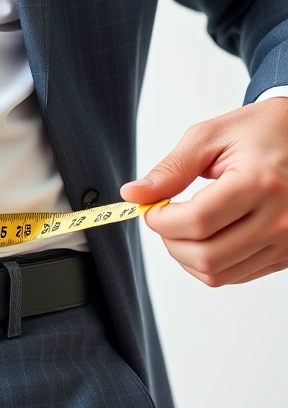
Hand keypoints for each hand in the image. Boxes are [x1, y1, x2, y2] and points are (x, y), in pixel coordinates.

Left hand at [121, 98, 287, 286]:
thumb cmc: (261, 132)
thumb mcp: (210, 138)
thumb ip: (170, 170)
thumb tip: (134, 194)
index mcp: (259, 183)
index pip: (195, 222)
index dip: (160, 219)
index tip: (151, 208)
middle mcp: (279, 218)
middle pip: (206, 256)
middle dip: (170, 241)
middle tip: (164, 219)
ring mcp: (286, 241)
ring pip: (218, 273)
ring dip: (186, 256)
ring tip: (183, 227)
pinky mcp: (287, 254)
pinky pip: (236, 275)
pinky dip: (209, 263)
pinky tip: (205, 237)